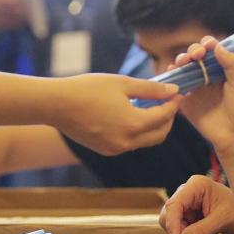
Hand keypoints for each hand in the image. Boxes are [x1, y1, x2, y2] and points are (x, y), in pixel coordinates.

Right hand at [53, 74, 179, 154]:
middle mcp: (127, 142)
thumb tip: (172, 90)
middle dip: (167, 119)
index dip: (173, 104)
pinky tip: (131, 115)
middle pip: (159, 135)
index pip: (164, 116)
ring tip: (151, 107)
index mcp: (133, 124)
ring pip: (144, 141)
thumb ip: (151, 89)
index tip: (177, 93)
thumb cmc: (88, 89)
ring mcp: (115, 149)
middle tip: (168, 102)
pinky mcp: (105, 150)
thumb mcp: (122, 83)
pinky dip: (136, 132)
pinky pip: (129, 143)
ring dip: (152, 126)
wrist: (56, 104)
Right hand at [160, 175, 233, 233]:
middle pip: (169, 212)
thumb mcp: (222, 220)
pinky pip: (178, 227)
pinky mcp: (189, 213)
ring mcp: (187, 202)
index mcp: (196, 185)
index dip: (172, 223)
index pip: (175, 203)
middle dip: (178, 230)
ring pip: (171, 221)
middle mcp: (188, 191)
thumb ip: (201, 230)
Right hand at [172, 36, 233, 157]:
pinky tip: (172, 72)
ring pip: (184, 69)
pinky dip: (172, 78)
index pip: (213, 51)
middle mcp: (209, 77)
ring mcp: (197, 89)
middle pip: (196, 57)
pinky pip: (176, 88)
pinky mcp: (187, 103)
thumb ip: (232, 64)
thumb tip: (218, 46)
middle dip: (193, 50)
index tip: (208, 44)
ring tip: (184, 61)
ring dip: (181, 60)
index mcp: (224, 71)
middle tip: (196, 55)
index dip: (208, 44)